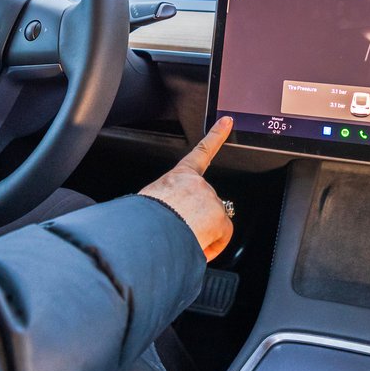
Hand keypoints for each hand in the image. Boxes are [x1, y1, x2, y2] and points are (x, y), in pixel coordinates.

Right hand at [141, 116, 234, 260]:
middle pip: (205, 205)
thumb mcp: (150, 201)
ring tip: (181, 240)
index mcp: (178, 177)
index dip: (216, 135)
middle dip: (197, 220)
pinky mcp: (219, 217)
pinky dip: (212, 246)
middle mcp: (198, 184)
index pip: (200, 152)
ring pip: (211, 223)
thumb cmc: (142, 220)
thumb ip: (165, 202)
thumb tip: (164, 217)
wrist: (148, 231)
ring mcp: (211, 199)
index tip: (227, 122)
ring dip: (201, 234)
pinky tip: (199, 248)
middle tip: (179, 232)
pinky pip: (221, 238)